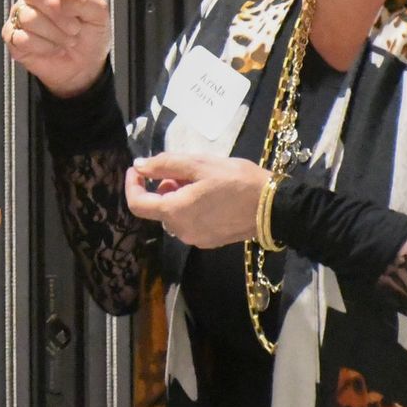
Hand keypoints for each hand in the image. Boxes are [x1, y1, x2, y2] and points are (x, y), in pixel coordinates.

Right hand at [1, 0, 111, 97]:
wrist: (85, 67)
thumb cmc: (91, 35)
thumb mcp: (98, 15)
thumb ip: (84, 0)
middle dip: (58, 13)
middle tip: (75, 28)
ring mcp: (20, 15)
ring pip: (28, 17)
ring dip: (55, 34)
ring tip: (68, 41)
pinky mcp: (12, 36)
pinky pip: (20, 37)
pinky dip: (43, 47)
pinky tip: (53, 49)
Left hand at [122, 153, 271, 248]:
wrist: (274, 207)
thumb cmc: (236, 180)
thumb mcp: (200, 164)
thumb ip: (165, 165)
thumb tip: (139, 165)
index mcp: (175, 212)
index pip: (137, 204)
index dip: (133, 184)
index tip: (138, 168)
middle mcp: (181, 231)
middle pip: (158, 207)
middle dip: (164, 186)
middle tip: (186, 169)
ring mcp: (195, 239)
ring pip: (174, 214)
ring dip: (178, 196)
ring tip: (203, 180)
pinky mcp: (209, 241)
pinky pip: (189, 222)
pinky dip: (191, 207)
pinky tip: (211, 195)